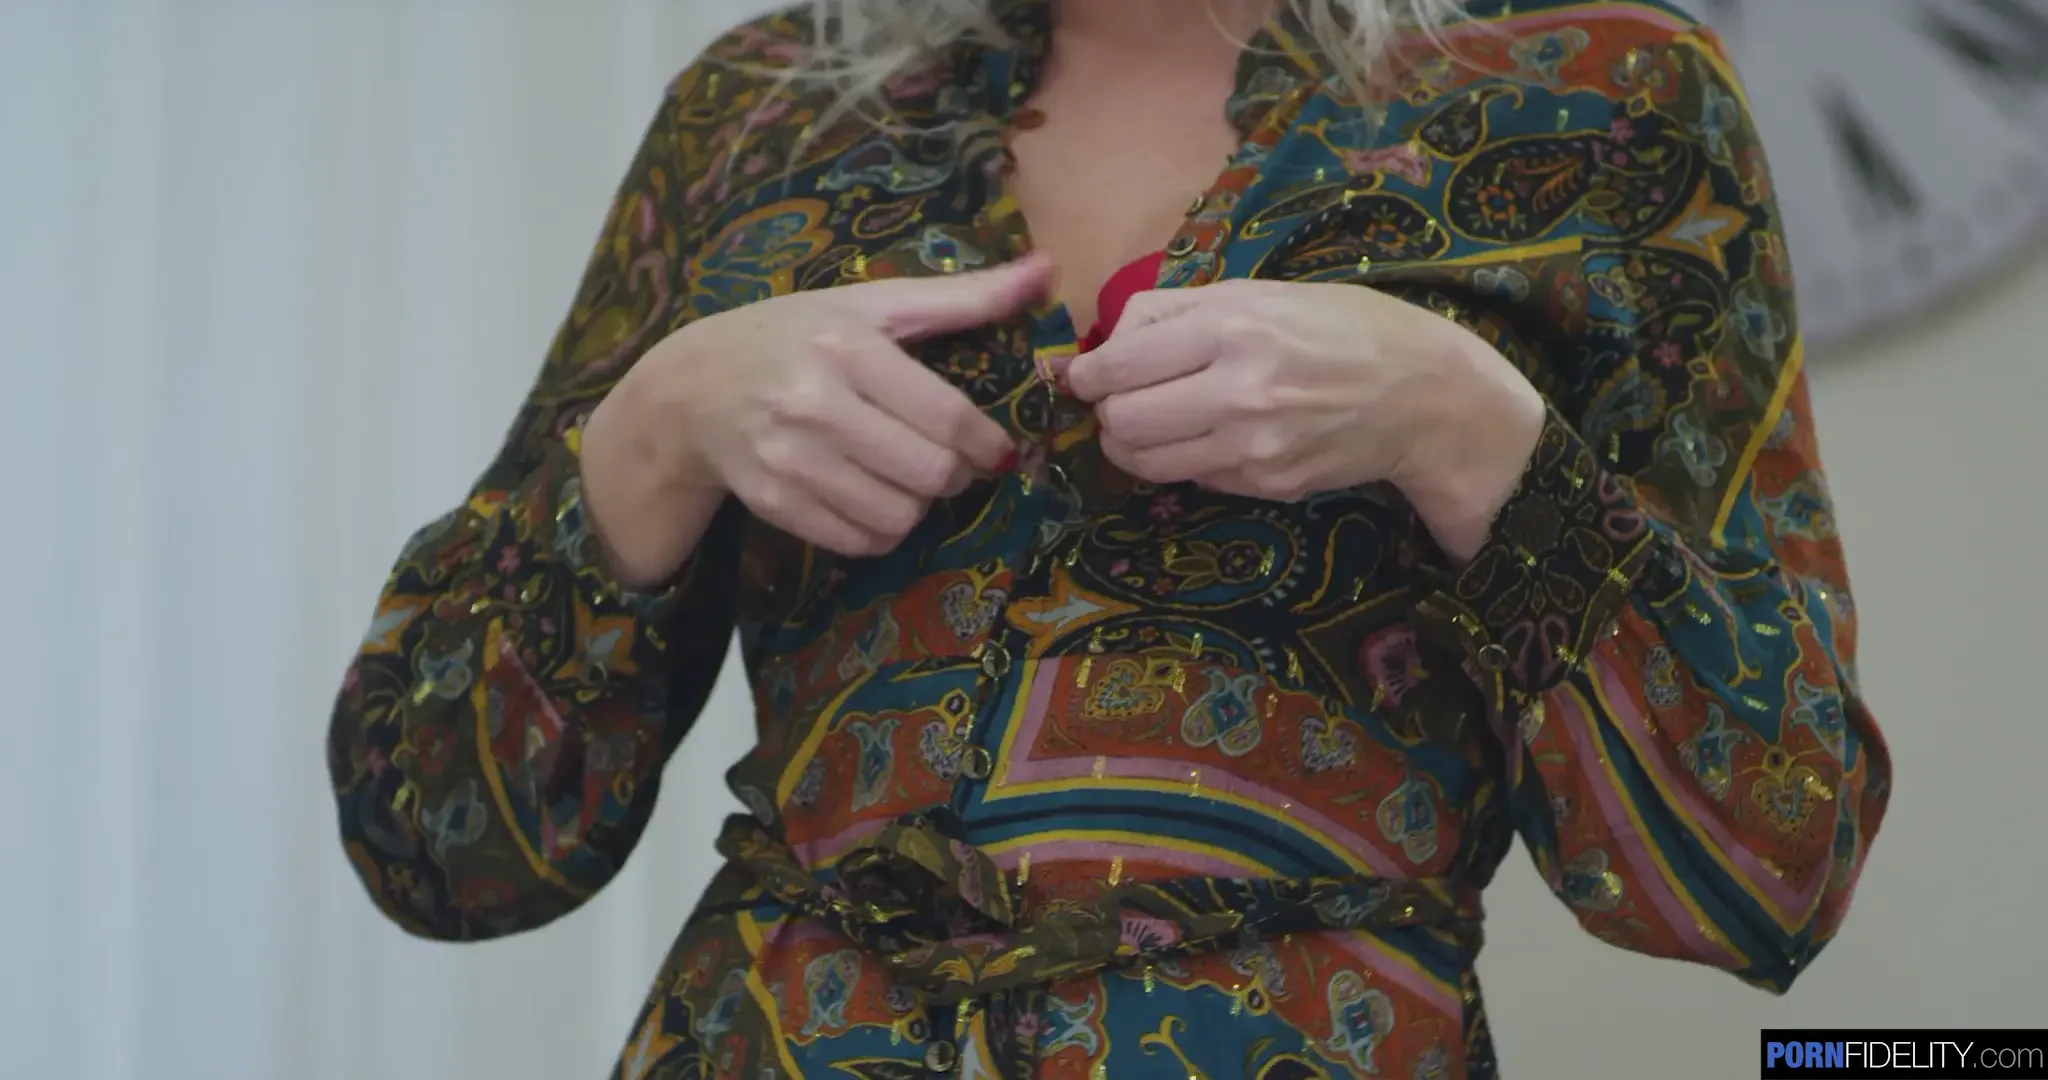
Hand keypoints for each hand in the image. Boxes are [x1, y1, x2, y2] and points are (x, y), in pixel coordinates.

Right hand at [582, 255, 1050, 582]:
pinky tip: (869, 498)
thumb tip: (1046, 271)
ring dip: (917, 505)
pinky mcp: (772, 502)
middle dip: (953, 476)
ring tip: (904, 478)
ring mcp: (788, 459)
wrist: (693, 385)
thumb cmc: (797, 335)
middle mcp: (814, 404)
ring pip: (898, 517)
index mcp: (848, 348)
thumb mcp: (873, 305)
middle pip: (929, 474)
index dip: (988, 445)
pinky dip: (878, 530)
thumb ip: (963, 297)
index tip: (998, 450)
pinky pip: (858, 541)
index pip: (947, 418)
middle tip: (947, 462)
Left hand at [1063, 278, 1544, 562]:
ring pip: (1145, 459)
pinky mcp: (1265, 483)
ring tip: (1147, 424)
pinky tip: (1206, 438)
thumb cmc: (1343, 327)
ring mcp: (1252, 444)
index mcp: (1232, 325)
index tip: (1085, 376)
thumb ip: (1179, 311)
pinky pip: (1191, 477)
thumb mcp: (1261, 292)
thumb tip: (1108, 340)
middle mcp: (1238, 388)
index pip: (1119, 364)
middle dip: (1107, 411)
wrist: (1427, 394)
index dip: (1089, 375)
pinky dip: (1182, 460)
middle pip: (1122, 418)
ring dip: (1131, 445)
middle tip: (1117, 401)